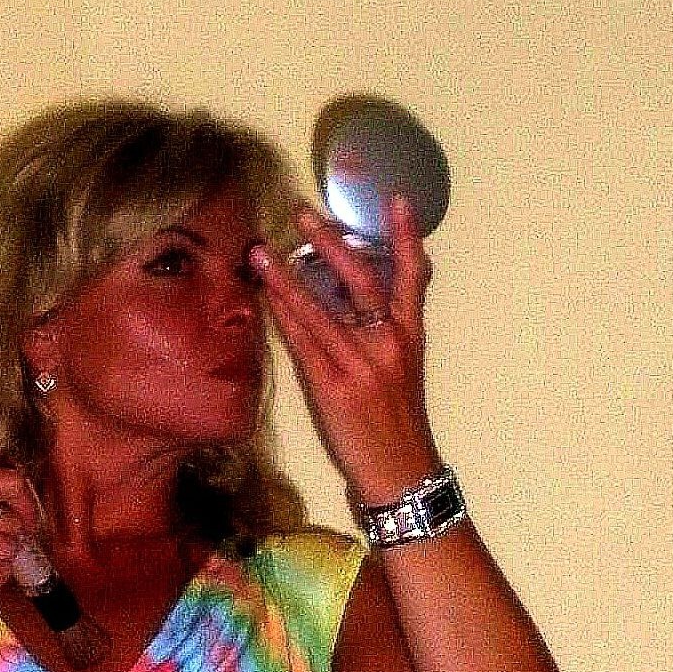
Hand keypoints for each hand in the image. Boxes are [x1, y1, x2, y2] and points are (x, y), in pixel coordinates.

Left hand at [249, 196, 441, 504]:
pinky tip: (265, 297)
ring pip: (319, 310)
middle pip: (361, 282)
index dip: (405, 238)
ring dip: (286, 279)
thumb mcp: (401, 371)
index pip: (411, 278)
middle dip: (331, 244)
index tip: (396, 199)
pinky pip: (303, 343)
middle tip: (303, 214)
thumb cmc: (396, 422)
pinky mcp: (333, 386)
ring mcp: (360, 364)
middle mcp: (387, 344)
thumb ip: (379, 333)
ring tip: (261, 252)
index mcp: (409, 337)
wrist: (400, 472)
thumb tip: (344, 298)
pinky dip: (283, 317)